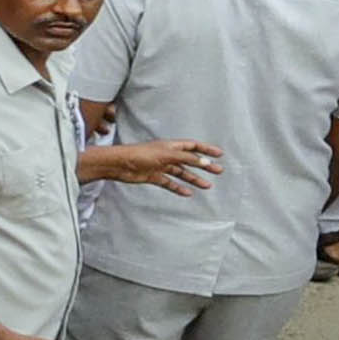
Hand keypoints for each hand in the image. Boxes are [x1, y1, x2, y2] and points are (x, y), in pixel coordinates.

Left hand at [85, 135, 221, 194]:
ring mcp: (161, 166)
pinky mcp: (153, 177)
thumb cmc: (141, 155)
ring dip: (194, 179)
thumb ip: (186, 158)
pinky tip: (188, 193)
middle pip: (190, 160)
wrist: (119, 164)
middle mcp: (167, 155)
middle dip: (204, 166)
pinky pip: (169, 183)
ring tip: (207, 186)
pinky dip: (178, 188)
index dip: (206, 149)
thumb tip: (205, 162)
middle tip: (218, 172)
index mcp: (171, 146)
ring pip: (181, 173)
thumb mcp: (167, 155)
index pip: (193, 146)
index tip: (219, 154)